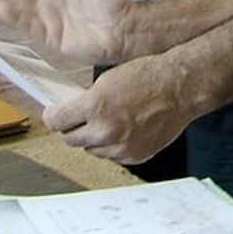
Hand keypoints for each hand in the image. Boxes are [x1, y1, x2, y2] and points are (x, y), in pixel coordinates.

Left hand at [43, 53, 198, 163]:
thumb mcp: (107, 79)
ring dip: (91, 139)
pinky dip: (111, 146)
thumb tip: (70, 111)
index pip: (56, 122)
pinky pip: (112, 156)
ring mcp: (121, 147)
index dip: (52, 117)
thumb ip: (85, 100)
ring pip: (91, 150)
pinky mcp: (135, 157)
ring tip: (104, 123)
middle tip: (75, 120)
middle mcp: (106, 131)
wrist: (180, 87)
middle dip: (70, 128)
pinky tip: (120, 131)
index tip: (53, 115)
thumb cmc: (149, 76)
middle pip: (70, 139)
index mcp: (95, 107)